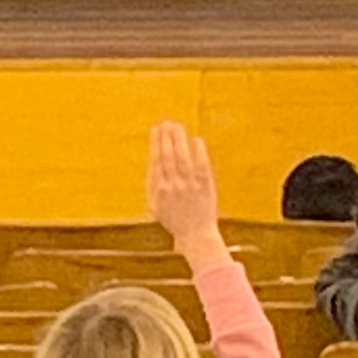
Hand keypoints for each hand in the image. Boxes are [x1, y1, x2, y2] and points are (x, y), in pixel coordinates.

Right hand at [146, 121, 224, 260]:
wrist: (195, 234)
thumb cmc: (173, 219)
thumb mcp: (155, 205)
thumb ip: (152, 183)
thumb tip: (152, 160)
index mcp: (159, 189)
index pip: (156, 160)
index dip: (156, 143)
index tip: (155, 129)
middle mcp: (173, 186)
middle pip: (168, 156)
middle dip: (166, 137)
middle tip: (166, 122)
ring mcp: (190, 185)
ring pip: (183, 157)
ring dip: (179, 140)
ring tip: (177, 126)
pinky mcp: (205, 186)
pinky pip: (201, 164)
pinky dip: (198, 151)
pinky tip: (196, 139)